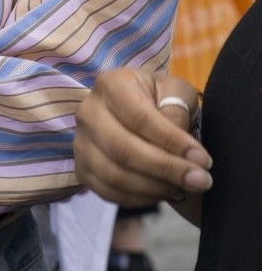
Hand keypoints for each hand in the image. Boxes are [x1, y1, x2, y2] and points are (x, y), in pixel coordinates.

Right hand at [74, 67, 208, 208]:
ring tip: (183, 187)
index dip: (172, 142)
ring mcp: (81, 142)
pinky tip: (163, 192)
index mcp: (111, 85)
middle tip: (201, 180)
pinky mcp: (82, 169)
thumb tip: (183, 147)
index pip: (139, 118)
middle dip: (166, 169)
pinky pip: (109, 192)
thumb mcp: (176, 93)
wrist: (138, 115)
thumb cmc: (160, 101)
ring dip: (155, 188)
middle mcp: (88, 112)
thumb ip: (178, 111)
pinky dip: (140, 199)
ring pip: (115, 175)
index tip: (203, 160)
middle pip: (123, 149)